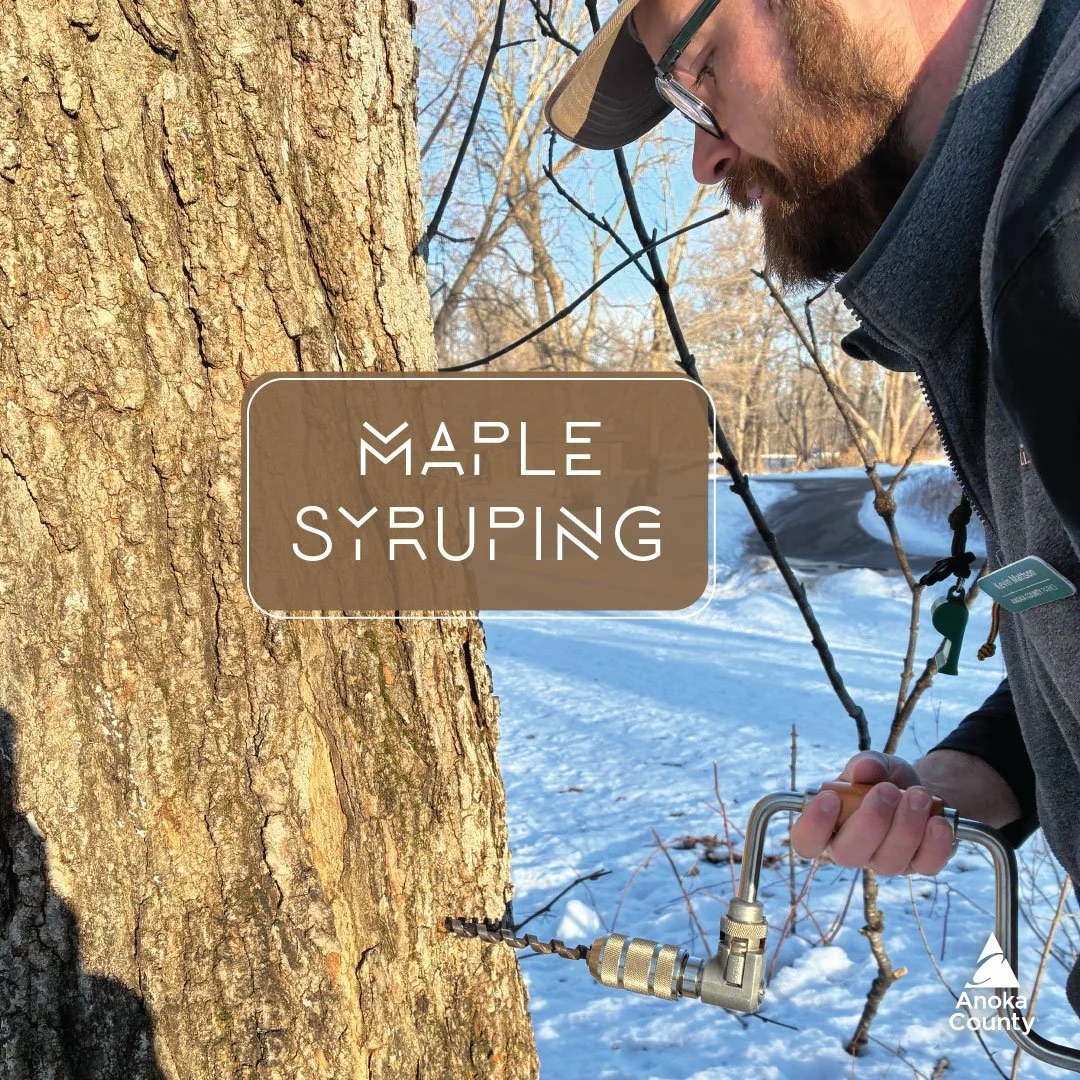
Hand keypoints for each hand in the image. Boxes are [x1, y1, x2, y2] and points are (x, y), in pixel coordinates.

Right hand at [790, 751, 954, 875]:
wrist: (921, 792)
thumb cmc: (884, 780)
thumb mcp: (873, 764)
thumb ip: (866, 764)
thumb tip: (864, 770)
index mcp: (830, 826)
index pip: (806, 841)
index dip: (813, 826)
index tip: (830, 798)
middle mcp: (853, 850)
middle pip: (848, 855)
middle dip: (870, 821)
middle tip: (888, 790)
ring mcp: (886, 862)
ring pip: (889, 861)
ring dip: (907, 825)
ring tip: (919, 794)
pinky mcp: (919, 866)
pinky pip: (925, 865)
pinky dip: (934, 844)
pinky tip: (938, 821)